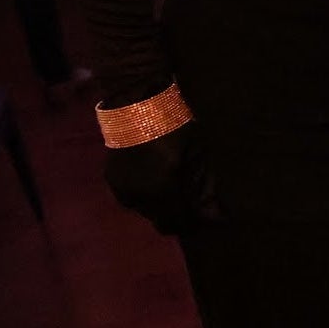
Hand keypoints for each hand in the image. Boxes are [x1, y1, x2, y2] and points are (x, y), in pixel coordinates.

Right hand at [103, 122, 221, 236]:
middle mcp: (137, 195)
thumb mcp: (197, 155)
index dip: (192, 223)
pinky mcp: (111, 180)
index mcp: (161, 189)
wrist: (137, 104)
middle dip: (176, 214)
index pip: (177, 222)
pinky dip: (145, 194)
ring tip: (172, 183)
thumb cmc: (175, 127)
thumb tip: (217, 216)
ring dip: (159, 204)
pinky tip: (155, 177)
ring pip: (144, 210)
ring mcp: (120, 188)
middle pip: (159, 219)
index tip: (204, 218)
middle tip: (190, 199)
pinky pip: (131, 198)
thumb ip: (205, 188)